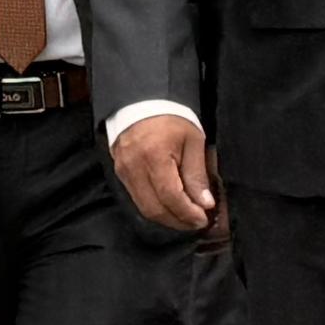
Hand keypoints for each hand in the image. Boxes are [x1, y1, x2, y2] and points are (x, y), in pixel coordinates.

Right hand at [111, 114, 217, 234]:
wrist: (142, 102)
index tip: (203, 218)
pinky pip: (137, 199)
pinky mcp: (120, 173)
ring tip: (185, 217)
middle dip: (178, 220)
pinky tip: (170, 206)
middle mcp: (134, 167)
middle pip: (155, 208)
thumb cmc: (171, 118)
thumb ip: (197, 174)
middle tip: (196, 222)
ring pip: (144, 208)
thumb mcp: (192, 141)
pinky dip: (155, 207)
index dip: (188, 212)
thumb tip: (204, 203)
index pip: (171, 196)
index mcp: (154, 156)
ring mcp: (124, 171)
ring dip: (167, 217)